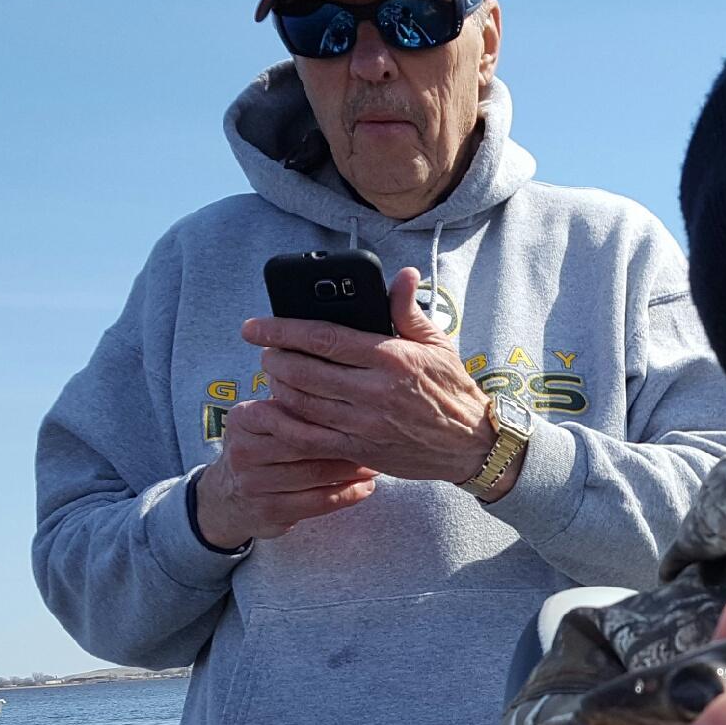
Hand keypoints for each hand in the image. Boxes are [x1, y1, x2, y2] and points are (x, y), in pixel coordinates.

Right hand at [192, 399, 378, 548]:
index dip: (328, 413)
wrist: (227, 497)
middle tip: (379, 438)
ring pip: (315, 474)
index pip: (290, 411)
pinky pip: (317, 502)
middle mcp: (243, 450)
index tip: (362, 409)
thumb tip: (348, 385)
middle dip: (346, 441)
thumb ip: (294, 405)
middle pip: (306, 443)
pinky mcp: (268, 511)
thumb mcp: (264, 420)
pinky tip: (366, 488)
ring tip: (377, 463)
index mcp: (243, 419)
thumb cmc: (261, 448)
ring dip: (352, 470)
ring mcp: (253, 484)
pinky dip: (347, 495)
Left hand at [242, 267, 503, 486]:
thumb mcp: (437, 344)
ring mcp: (365, 423)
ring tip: (273, 376)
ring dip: (277, 388)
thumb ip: (409, 310)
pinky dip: (285, 424)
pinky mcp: (361, 450)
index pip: (324, 338)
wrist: (470, 445)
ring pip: (301, 403)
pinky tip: (274, 413)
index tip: (255, 326)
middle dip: (273, 359)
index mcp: (391, 358)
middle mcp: (375, 391)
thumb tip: (402, 275)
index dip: (282, 330)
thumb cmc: (452, 390)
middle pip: (303, 371)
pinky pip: (309, 438)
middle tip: (265, 352)